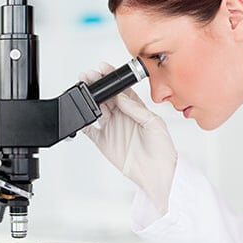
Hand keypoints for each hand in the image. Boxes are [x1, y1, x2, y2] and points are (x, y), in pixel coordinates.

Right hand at [80, 63, 176, 214]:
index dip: (111, 79)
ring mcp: (112, 128)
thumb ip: (137, 109)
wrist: (157, 173)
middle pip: (106, 96)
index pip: (121, 89)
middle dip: (96, 85)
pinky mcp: (103, 141)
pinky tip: (79, 114)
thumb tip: (121, 97)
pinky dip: (82, 122)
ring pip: (96, 109)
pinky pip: (89, 130)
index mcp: (136, 109)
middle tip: (88, 77)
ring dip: (88, 99)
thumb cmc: (162, 149)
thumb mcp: (155, 124)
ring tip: (83, 91)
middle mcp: (122, 116)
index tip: (103, 69)